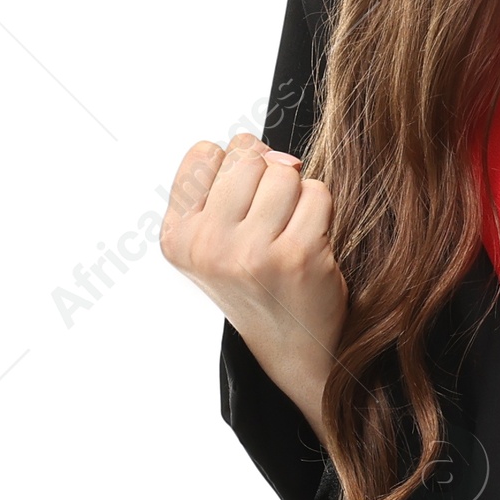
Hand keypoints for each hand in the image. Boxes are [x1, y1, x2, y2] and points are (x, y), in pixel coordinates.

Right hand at [160, 133, 346, 440]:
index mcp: (177, 238)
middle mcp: (207, 247)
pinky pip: (317, 192)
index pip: (206, 153)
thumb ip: (222, 185)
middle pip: (249, 157)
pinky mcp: (297, 255)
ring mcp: (252, 253)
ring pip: (285, 170)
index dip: (234, 168)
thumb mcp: (213, 240)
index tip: (242, 206)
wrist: (293, 346)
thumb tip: (271, 152)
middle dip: (269, 175)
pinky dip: (321, 210)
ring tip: (289, 231)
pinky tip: (311, 242)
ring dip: (296, 192)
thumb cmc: (257, 282)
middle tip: (272, 220)